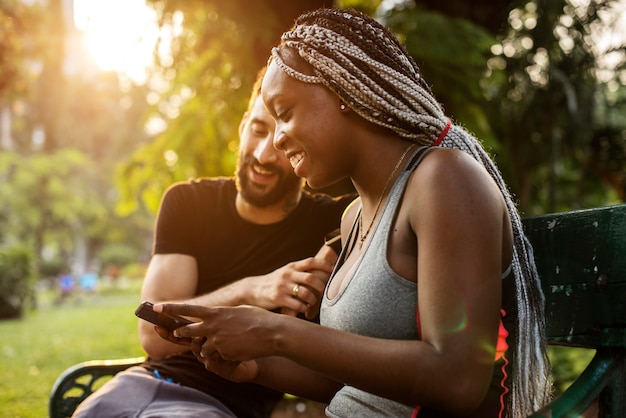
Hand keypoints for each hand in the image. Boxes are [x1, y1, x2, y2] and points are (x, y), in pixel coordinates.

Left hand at [154, 303, 281, 360]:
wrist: (272, 333)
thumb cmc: (259, 319)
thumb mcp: (239, 311)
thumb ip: (224, 314)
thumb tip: (217, 316)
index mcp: (216, 312)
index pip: (188, 309)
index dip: (171, 308)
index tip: (157, 306)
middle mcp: (213, 326)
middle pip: (187, 331)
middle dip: (181, 333)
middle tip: (177, 333)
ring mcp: (216, 340)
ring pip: (203, 348)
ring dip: (211, 347)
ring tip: (229, 343)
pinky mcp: (223, 353)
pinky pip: (217, 357)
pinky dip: (224, 355)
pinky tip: (238, 350)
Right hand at [281, 244, 337, 318]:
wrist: (253, 289)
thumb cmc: (274, 282)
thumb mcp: (286, 272)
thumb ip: (300, 271)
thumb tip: (321, 272)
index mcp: (291, 267)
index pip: (310, 261)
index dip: (324, 265)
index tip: (333, 269)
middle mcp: (287, 274)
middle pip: (310, 278)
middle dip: (321, 286)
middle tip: (323, 292)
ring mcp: (282, 286)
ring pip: (305, 293)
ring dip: (313, 299)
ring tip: (312, 302)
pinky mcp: (277, 298)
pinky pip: (297, 304)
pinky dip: (304, 308)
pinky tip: (303, 309)